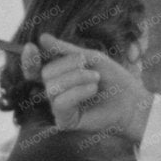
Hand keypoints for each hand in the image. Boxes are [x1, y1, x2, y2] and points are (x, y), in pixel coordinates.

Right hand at [23, 35, 150, 141]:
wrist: (131, 101)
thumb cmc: (113, 79)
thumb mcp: (90, 58)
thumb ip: (65, 50)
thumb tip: (42, 38)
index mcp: (59, 76)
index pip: (35, 69)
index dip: (29, 59)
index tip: (32, 46)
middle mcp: (55, 92)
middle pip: (46, 73)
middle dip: (69, 65)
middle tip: (90, 67)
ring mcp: (59, 108)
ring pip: (52, 87)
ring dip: (77, 77)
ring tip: (96, 79)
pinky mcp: (65, 122)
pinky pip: (60, 102)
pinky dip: (78, 91)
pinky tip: (93, 89)